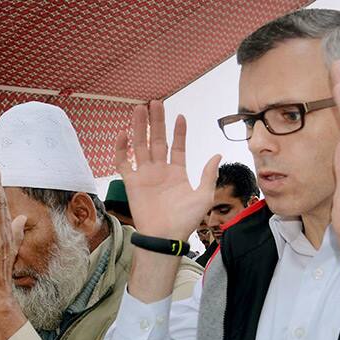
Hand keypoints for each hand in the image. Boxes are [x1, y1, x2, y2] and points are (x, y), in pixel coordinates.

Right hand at [114, 100, 220, 240]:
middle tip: (155, 103)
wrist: (164, 237)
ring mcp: (145, 175)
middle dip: (156, 122)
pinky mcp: (131, 183)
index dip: (179, 132)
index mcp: (177, 173)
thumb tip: (218, 154)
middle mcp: (160, 171)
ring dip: (139, 128)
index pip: (177, 147)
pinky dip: (121, 149)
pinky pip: (124, 163)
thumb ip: (208, 174)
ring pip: (141, 146)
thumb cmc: (185, 220)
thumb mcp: (204, 196)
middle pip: (157, 140)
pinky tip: (123, 134)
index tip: (180, 116)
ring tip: (139, 109)